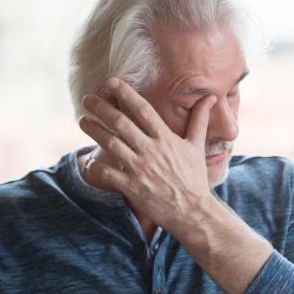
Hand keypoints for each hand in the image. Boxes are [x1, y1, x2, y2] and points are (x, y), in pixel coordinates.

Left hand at [79, 77, 217, 232]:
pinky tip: (89, 158)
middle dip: (101, 107)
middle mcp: (151, 150)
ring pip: (111, 143)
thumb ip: (199, 120)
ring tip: (82, 120)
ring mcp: (140, 168)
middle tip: (87, 98)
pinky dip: (96, 165)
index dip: (125, 93)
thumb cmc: (194, 178)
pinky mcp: (132, 186)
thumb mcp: (197, 146)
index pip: (142, 110)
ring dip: (94, 130)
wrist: (192, 211)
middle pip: (121, 123)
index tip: (111, 82)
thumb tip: (211, 98)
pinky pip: (108, 173)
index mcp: (165, 138)